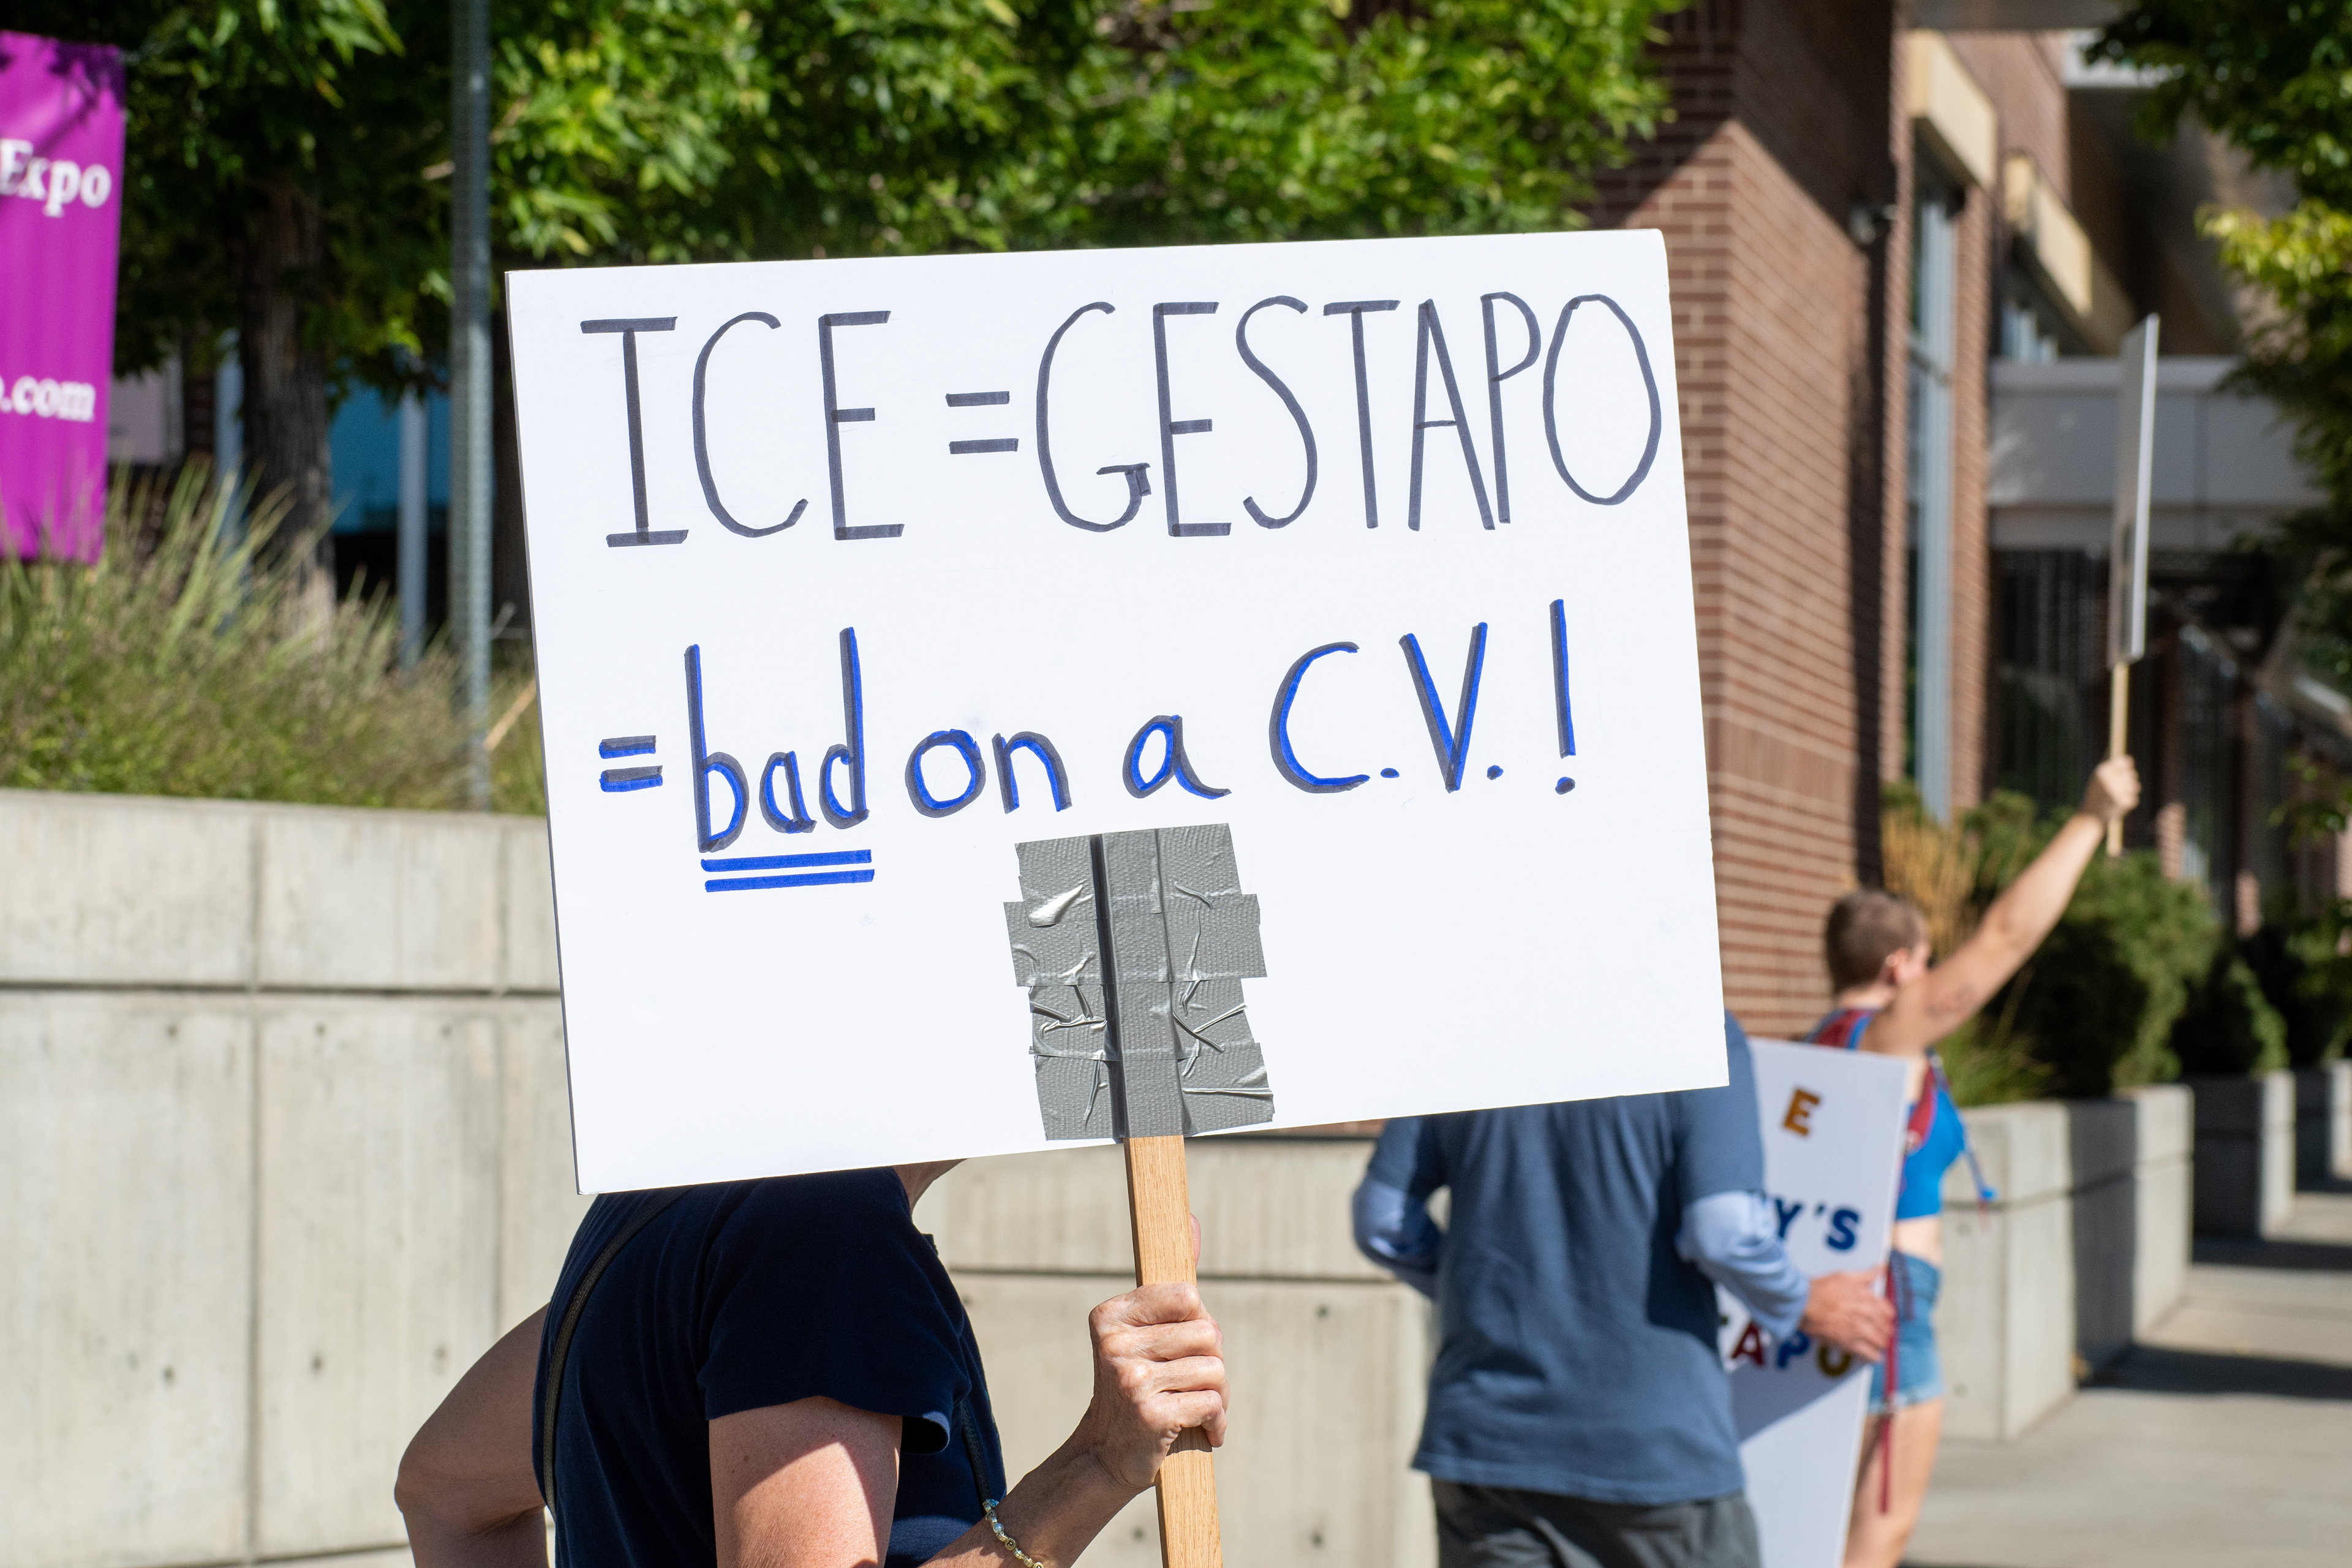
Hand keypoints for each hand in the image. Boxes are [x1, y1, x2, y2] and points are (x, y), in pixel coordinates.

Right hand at [1068, 1283, 1228, 1494]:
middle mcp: (1116, 1344)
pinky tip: (1204, 1430)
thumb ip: (1170, 1287)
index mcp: (1111, 1316)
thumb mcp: (1144, 1334)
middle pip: (1208, 1333)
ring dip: (1218, 1395)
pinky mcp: (1150, 1414)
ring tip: (1199, 1408)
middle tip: (1195, 1383)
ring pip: (1215, 1369)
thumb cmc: (1138, 1388)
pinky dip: (1217, 1421)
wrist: (1106, 1456)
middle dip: (1213, 1362)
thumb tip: (1192, 1220)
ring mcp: (1131, 1379)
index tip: (1186, 1346)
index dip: (1199, 1323)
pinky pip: (1212, 1403)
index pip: (1188, 1296)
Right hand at [1800, 1270, 1892, 1363]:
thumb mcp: (1844, 1276)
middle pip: (1885, 1327)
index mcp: (1867, 1298)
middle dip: (1885, 1330)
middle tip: (1882, 1332)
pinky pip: (1869, 1354)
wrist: (1803, 1303)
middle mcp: (1866, 1314)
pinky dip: (1874, 1356)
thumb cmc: (1820, 1289)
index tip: (1885, 1318)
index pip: (1887, 1310)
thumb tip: (1881, 1269)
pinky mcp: (1849, 1343)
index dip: (1887, 1316)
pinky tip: (1874, 1356)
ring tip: (1878, 1344)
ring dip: (1881, 1343)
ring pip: (1880, 1341)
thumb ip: (1866, 1275)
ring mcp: (1858, 1330)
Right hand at [2082, 755, 2140, 824]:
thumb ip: (2111, 768)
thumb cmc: (2095, 795)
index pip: (2123, 761)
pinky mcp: (2123, 803)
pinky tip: (2118, 805)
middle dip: (2129, 780)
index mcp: (2102, 772)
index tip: (2126, 769)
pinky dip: (2128, 801)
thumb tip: (2127, 757)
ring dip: (2129, 791)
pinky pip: (2133, 798)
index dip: (2126, 765)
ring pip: (2135, 786)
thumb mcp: (2098, 779)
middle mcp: (2110, 780)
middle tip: (2119, 787)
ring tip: (2117, 796)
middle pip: (2132, 774)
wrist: (2089, 816)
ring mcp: (2117, 791)